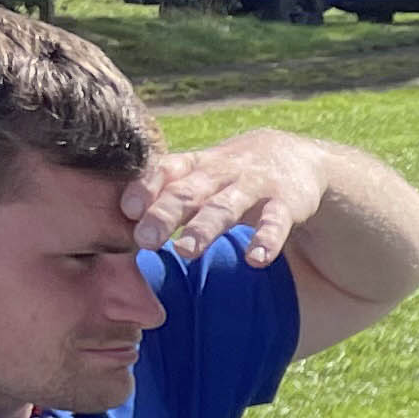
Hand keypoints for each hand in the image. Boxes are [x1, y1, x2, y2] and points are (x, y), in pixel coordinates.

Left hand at [123, 133, 321, 266]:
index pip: (166, 171)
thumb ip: (167, 190)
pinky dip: (267, 241)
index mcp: (197, 166)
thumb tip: (122, 217)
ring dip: (205, 228)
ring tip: (186, 251)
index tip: (127, 211)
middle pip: (189, 192)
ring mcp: (254, 187)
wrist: (297, 156)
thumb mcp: (200, 174)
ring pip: (226, 207)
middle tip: (145, 240)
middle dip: (166, 215)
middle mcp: (221, 173)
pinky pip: (276, 224)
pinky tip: (255, 260)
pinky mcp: (287, 204)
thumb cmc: (233, 172)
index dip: (146, 189)